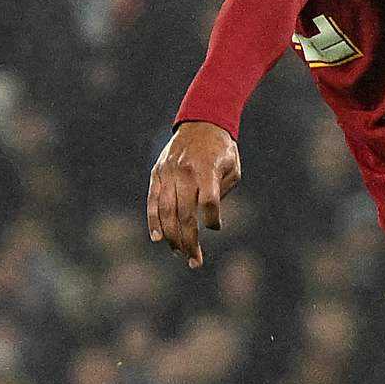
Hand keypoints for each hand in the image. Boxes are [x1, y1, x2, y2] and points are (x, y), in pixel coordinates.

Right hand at [144, 122, 239, 267]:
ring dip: (172, 237)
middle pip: (184, 213)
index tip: (216, 226)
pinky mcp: (156, 174)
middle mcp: (184, 172)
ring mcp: (167, 173)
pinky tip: (158, 238)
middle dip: (189, 240)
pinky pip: (152, 201)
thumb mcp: (232, 168)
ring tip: (179, 253)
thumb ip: (221, 192)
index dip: (211, 218)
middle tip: (194, 260)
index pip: (208, 200)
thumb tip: (207, 219)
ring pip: (166, 211)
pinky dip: (154, 221)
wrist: (201, 122)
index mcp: (207, 169)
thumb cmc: (222, 150)